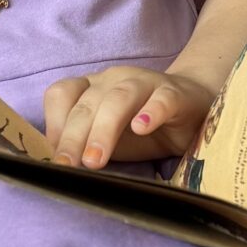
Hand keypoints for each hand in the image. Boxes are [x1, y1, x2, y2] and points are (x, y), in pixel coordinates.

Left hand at [44, 67, 213, 167]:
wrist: (191, 108)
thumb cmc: (141, 126)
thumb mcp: (108, 138)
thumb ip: (85, 145)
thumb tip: (58, 165)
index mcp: (92, 87)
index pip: (62, 93)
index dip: (55, 123)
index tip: (55, 156)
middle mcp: (113, 80)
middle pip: (88, 103)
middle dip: (74, 137)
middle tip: (69, 166)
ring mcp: (145, 83)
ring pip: (119, 99)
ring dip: (104, 129)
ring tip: (96, 160)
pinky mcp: (174, 93)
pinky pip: (162, 99)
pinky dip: (151, 112)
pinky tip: (142, 129)